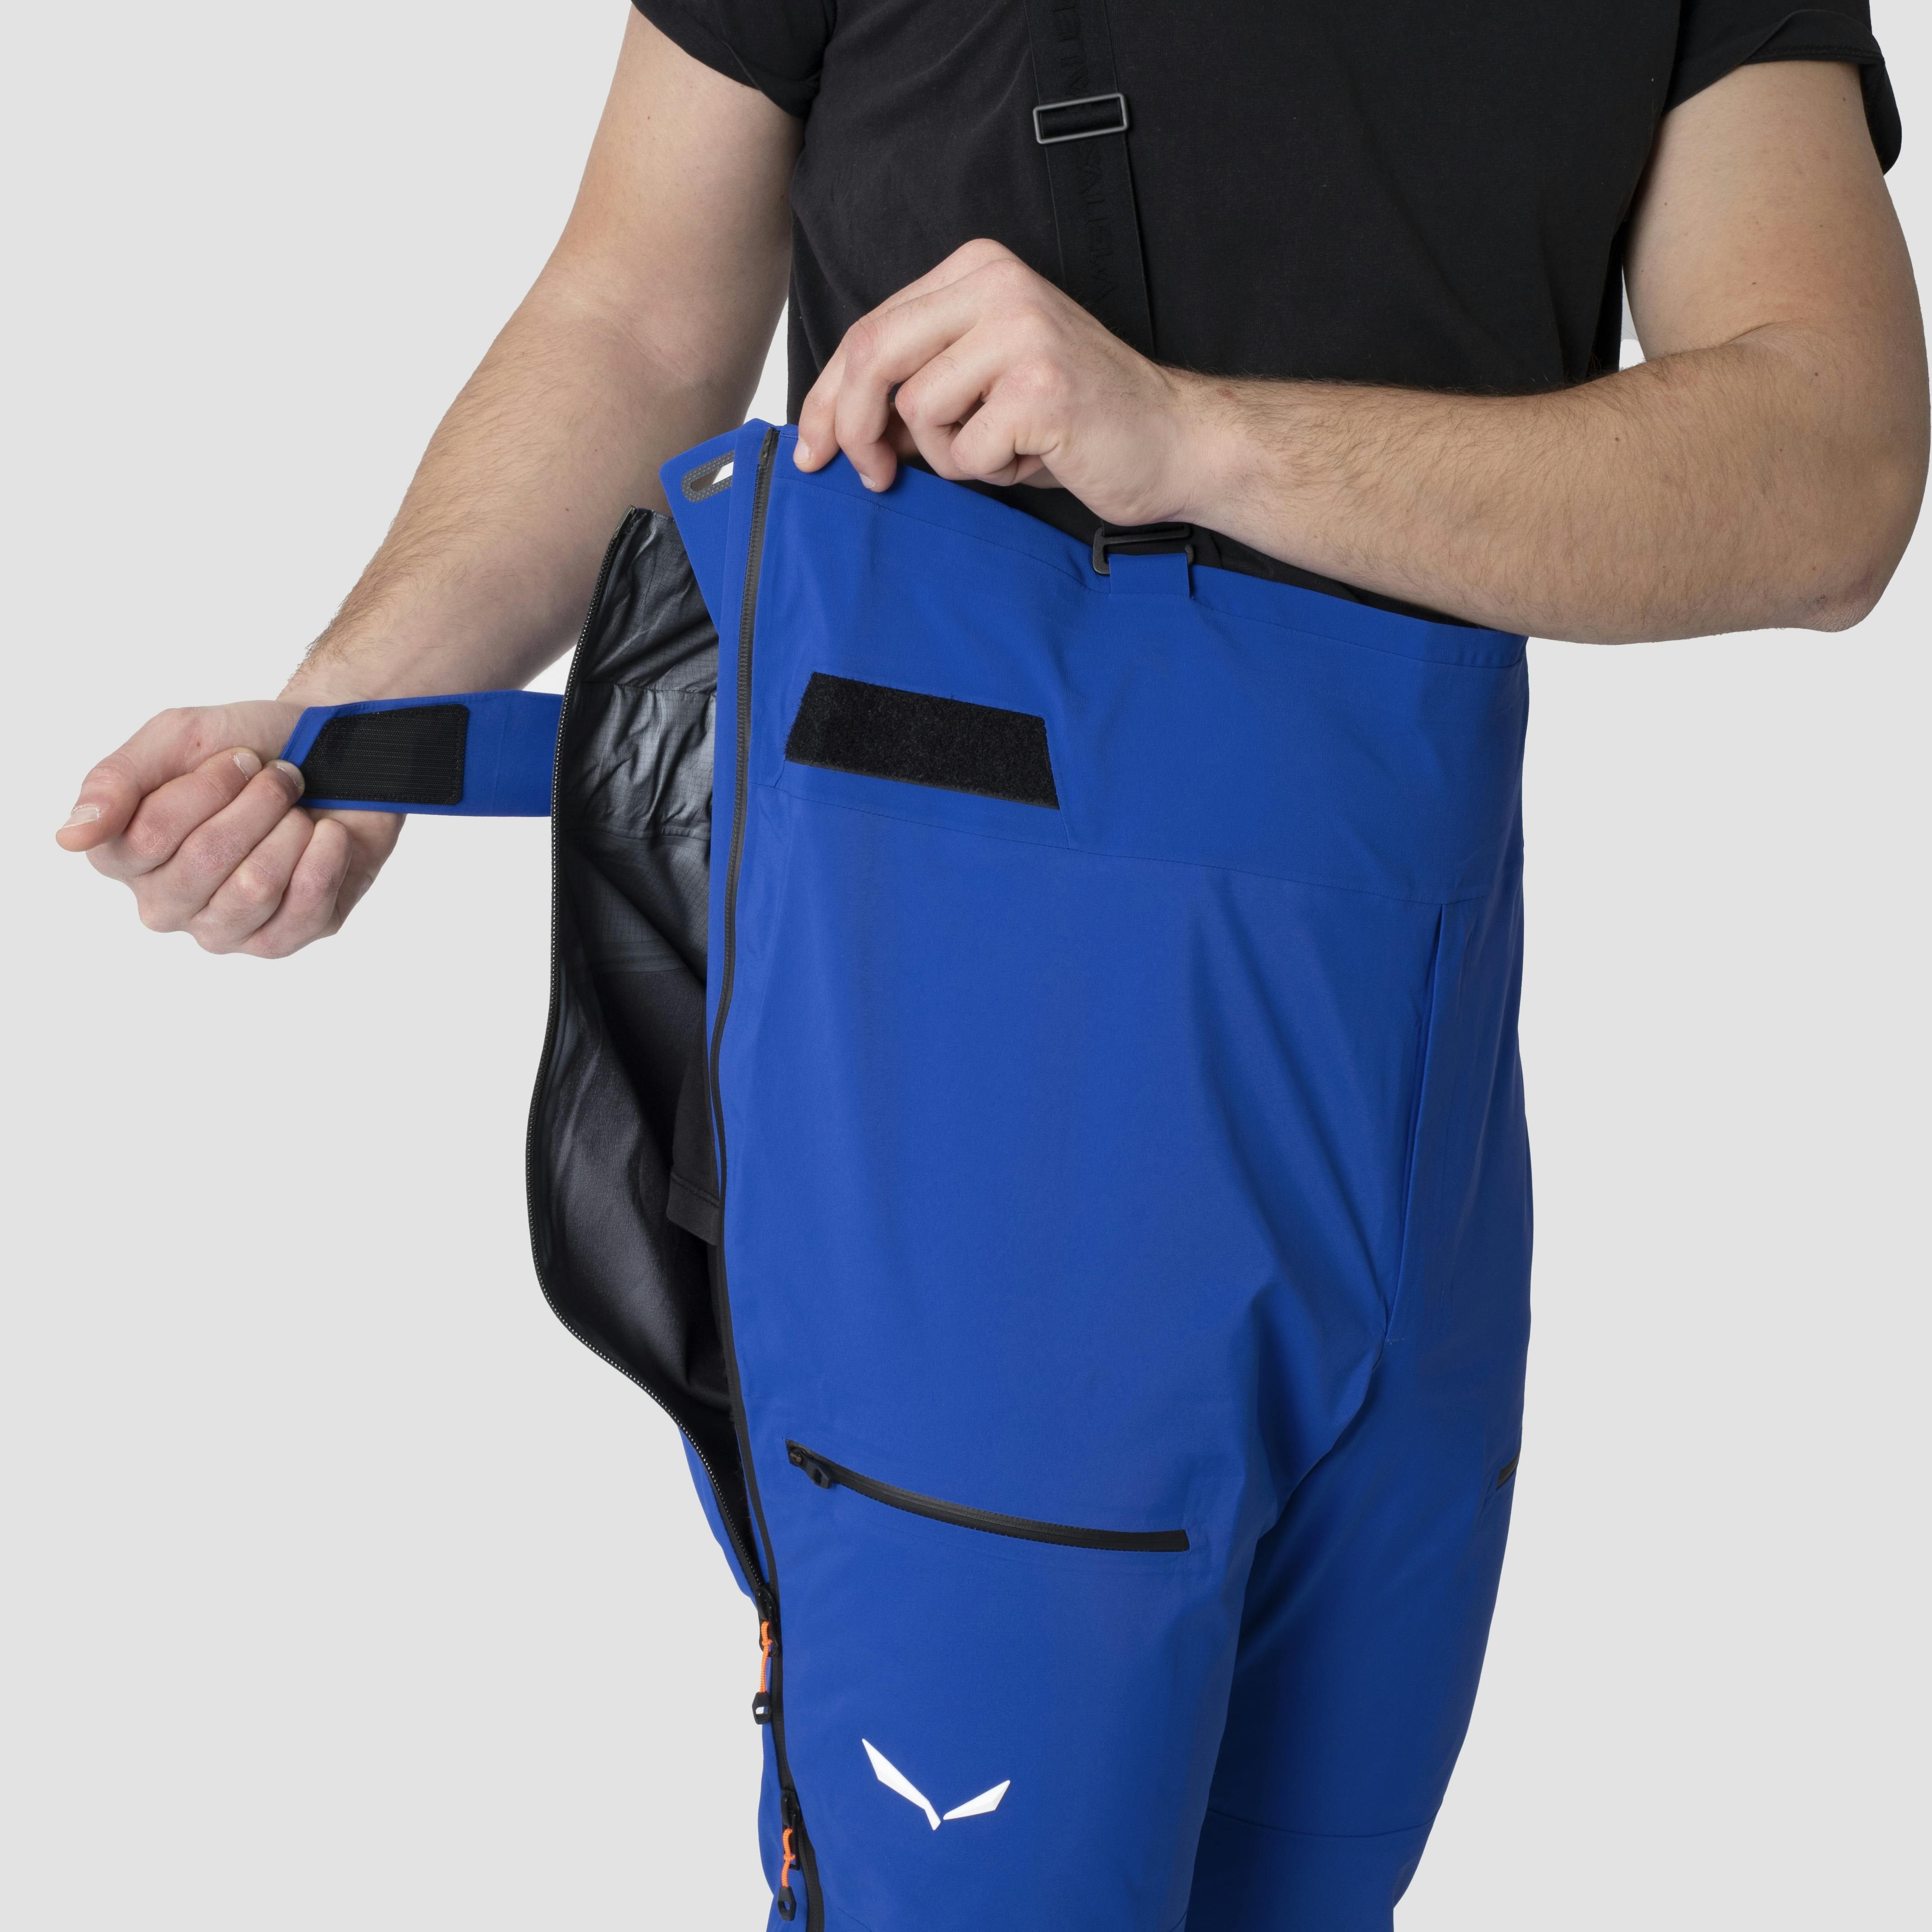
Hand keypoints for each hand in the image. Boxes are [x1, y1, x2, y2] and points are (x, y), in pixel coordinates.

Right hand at [56, 699, 402, 956]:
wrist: (337, 757)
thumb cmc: (250, 747)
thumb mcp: (178, 737)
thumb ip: (116, 780)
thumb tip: (70, 838)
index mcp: (123, 855)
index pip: (150, 834)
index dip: (209, 786)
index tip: (241, 757)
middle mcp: (163, 902)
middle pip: (205, 859)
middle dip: (258, 803)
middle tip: (279, 779)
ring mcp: (219, 930)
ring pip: (254, 886)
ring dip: (291, 829)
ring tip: (299, 809)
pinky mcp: (278, 942)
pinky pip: (302, 911)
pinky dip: (326, 858)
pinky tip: (328, 835)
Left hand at [794, 239, 1206, 527]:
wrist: (1172, 441)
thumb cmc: (1074, 420)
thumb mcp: (982, 382)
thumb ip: (917, 381)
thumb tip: (836, 426)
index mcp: (978, 270)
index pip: (870, 329)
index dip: (829, 396)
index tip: (813, 447)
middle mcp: (997, 285)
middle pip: (874, 356)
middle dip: (852, 427)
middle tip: (868, 476)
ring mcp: (1021, 331)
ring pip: (918, 410)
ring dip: (951, 455)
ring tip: (1005, 449)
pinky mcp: (1039, 386)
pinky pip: (966, 450)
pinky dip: (991, 473)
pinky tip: (1035, 456)